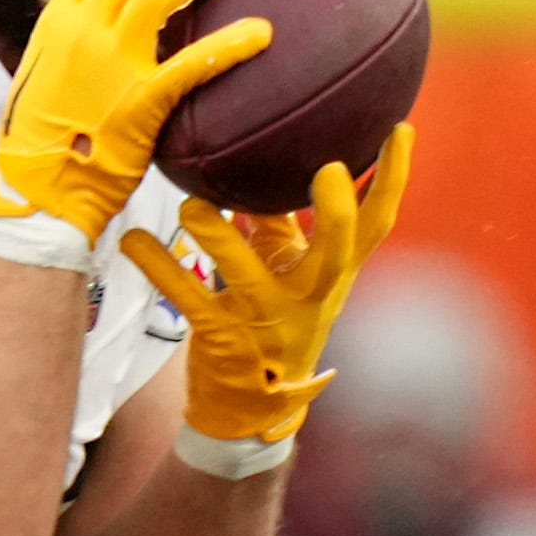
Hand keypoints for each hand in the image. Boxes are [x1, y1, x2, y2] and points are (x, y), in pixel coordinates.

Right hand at [0, 0, 267, 246]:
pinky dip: (232, 43)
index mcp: (56, 24)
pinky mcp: (145, 96)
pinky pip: (194, 61)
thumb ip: (69, 51)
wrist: (39, 190)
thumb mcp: (41, 79)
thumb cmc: (38, 144)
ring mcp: (114, 61)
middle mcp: (84, 31)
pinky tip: (260, 34)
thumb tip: (96, 42)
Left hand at [120, 123, 414, 447]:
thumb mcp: (289, 268)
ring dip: (219, 236)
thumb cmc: (274, 318)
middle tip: (329, 169)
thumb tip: (270, 153)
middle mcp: (308, 295)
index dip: (393, 179)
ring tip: (192, 205)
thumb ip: (281, 216)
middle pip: (336, 254)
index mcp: (332, 272)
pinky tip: (134, 239)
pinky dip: (159, 266)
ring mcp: (266, 319)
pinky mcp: (222, 336)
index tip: (401, 129)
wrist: (251, 406)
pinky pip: (189, 297)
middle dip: (336, 214)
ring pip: (247, 274)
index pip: (375, 225)